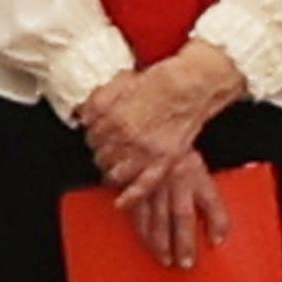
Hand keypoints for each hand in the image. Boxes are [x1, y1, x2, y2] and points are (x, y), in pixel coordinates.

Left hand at [78, 42, 243, 192]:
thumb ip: (102, 99)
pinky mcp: (164, 160)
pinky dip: (131, 196)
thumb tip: (85, 113)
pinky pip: (143, 185)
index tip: (100, 133)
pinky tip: (121, 202)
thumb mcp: (124, 81)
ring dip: (113, 171)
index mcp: (112, 114)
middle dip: (103, 152)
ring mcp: (144, 150)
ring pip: (115, 172)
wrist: (196, 82)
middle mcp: (124, 134)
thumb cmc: (166, 78)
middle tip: (112, 147)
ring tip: (118, 165)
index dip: (94, 133)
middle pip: (100, 154)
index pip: (90, 134)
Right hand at [119, 149, 232, 268]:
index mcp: (194, 172)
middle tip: (184, 263)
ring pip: (156, 215)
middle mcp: (174, 177)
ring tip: (163, 257)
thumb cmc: (173, 146)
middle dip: (183, 241)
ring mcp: (152, 179)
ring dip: (159, 239)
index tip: (218, 240)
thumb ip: (208, 196)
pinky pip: (134, 206)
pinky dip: (137, 223)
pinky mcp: (131, 179)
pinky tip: (141, 236)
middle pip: (181, 214)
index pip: (210, 199)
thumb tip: (219, 229)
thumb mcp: (196, 163)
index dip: (217, 219)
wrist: (146, 122)